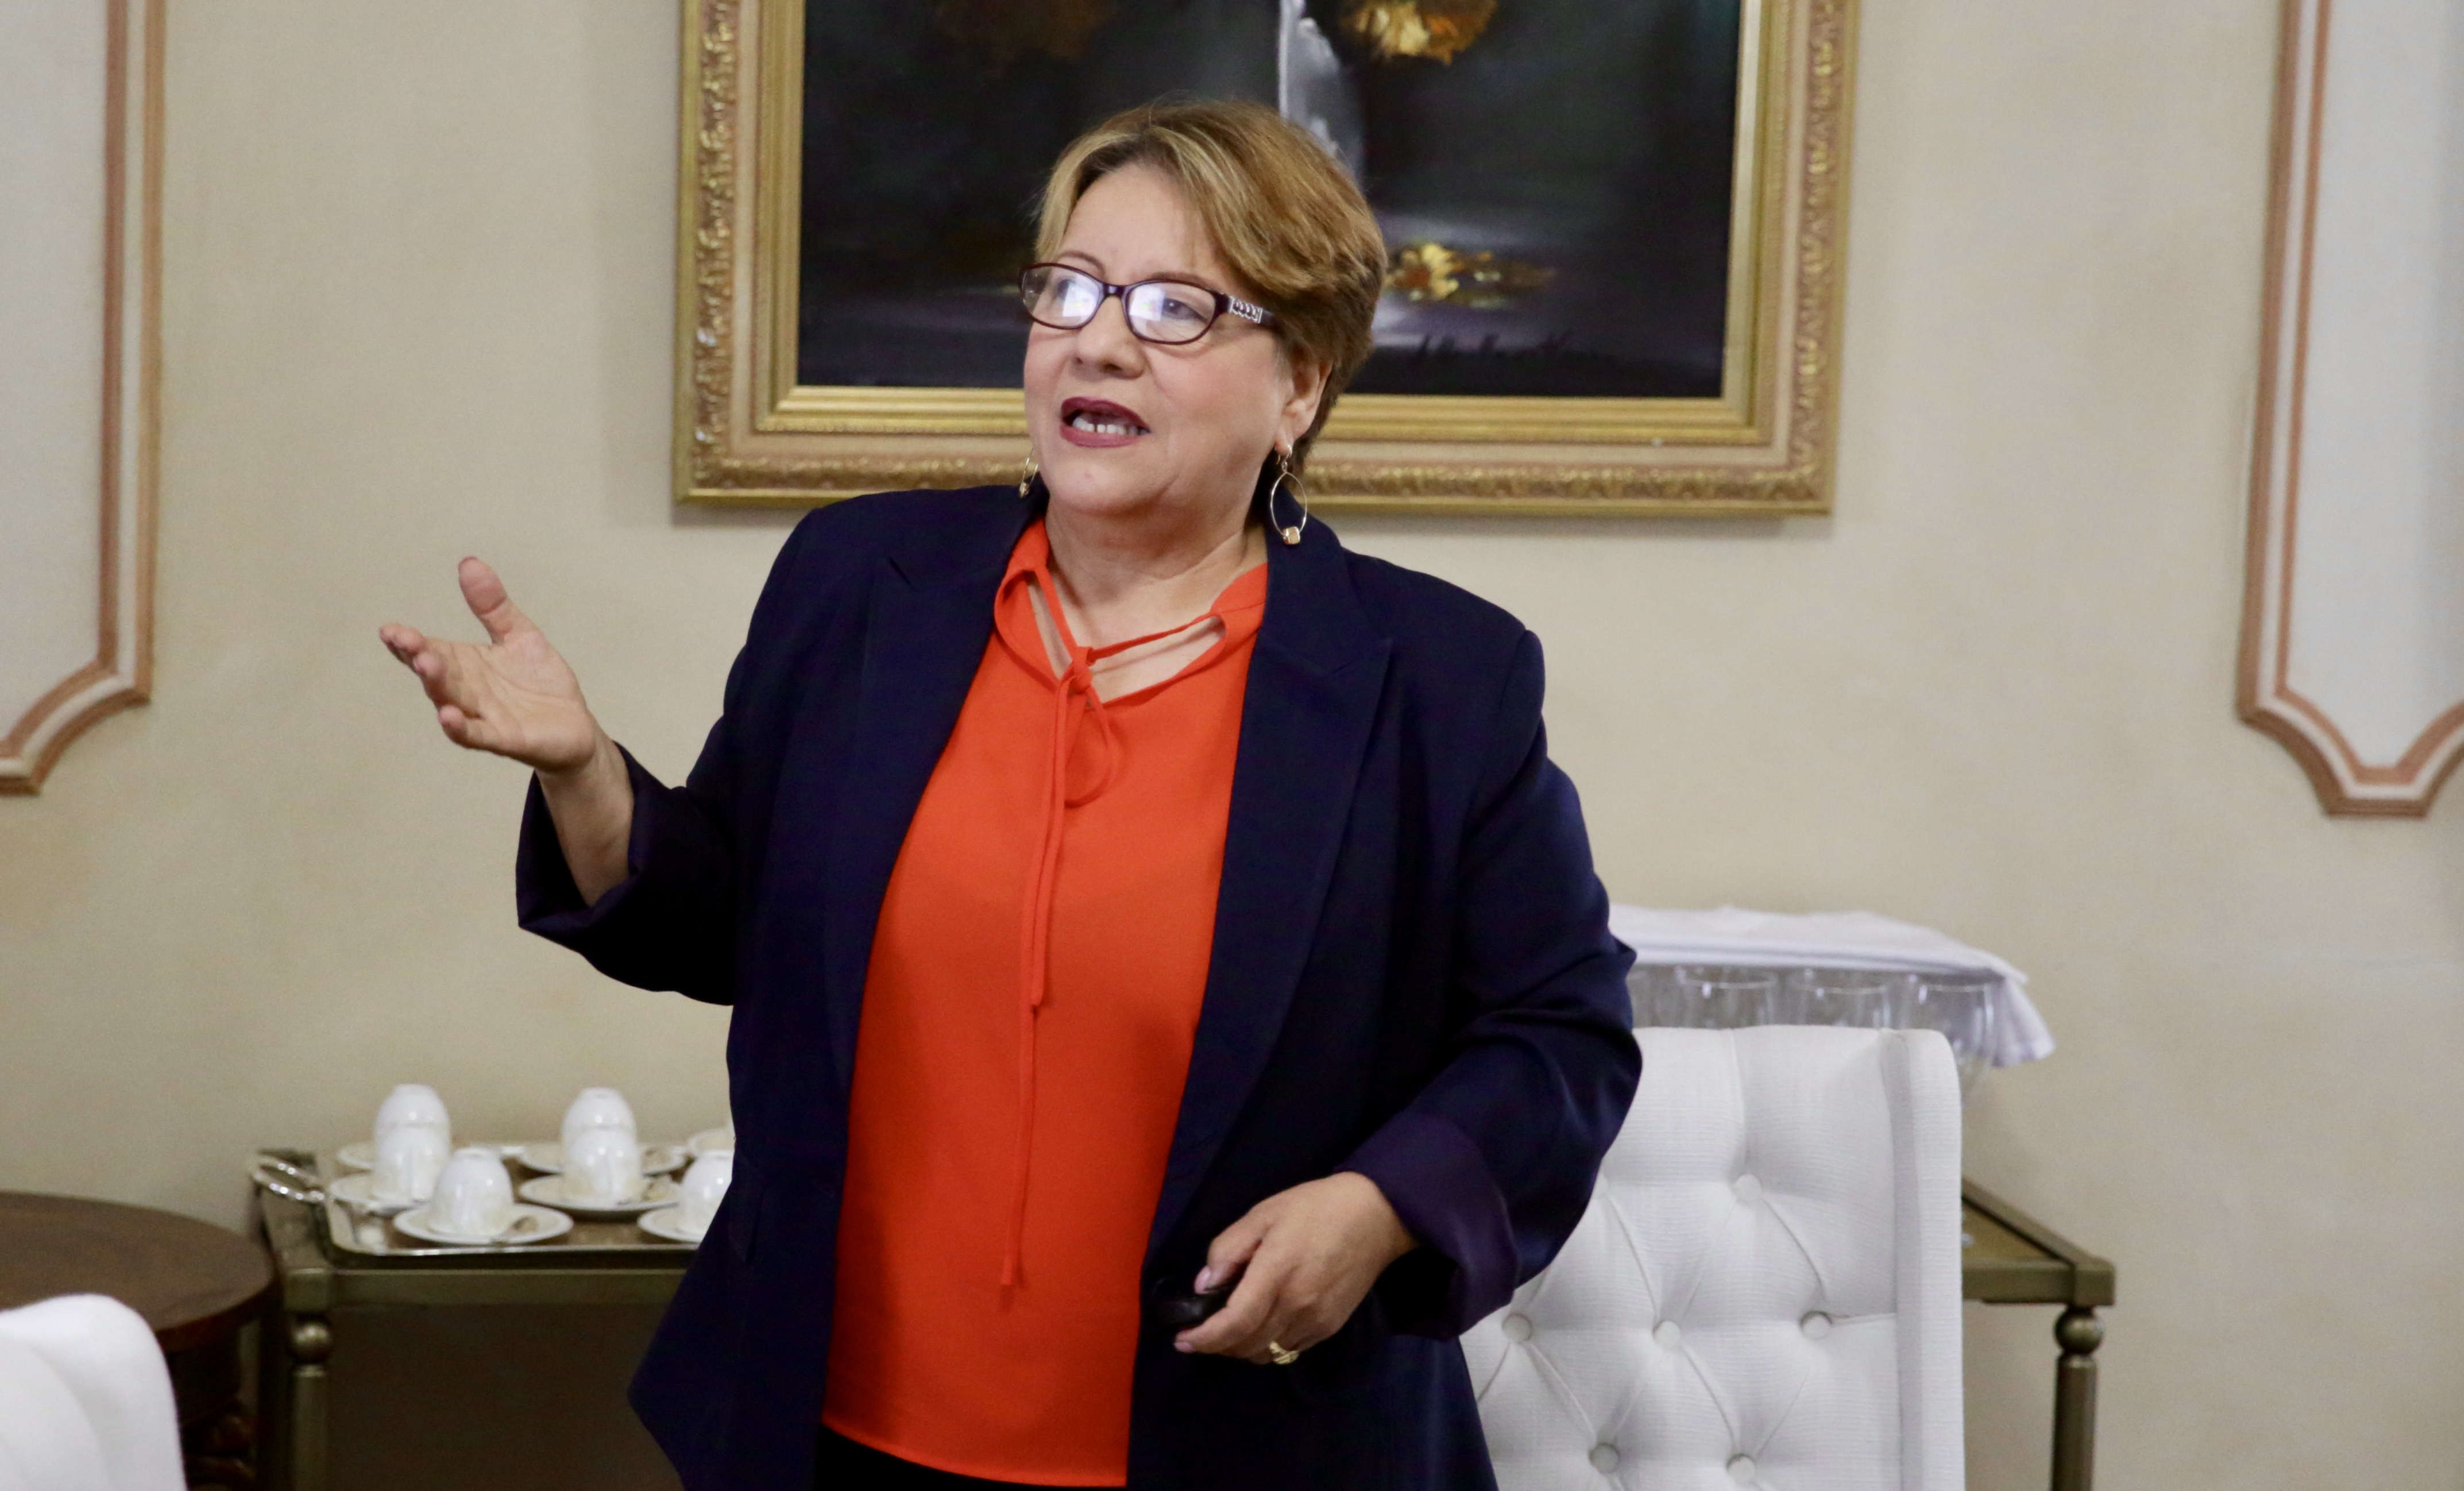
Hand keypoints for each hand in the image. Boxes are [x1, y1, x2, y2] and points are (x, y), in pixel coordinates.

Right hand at [378, 558, 600, 773]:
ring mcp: (483, 716)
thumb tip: (469, 562)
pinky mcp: (505, 739)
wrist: (576, 727)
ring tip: (424, 664)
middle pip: (436, 673)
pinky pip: (477, 735)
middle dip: (419, 656)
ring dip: (436, 684)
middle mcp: (466, 691)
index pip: (430, 650)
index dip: (408, 642)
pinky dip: (460, 727)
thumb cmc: (540, 683)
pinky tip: (447, 716)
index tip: (390, 629)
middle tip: (404, 640)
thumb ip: (494, 606)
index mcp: (465, 665)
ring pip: (451, 701)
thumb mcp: (519, 636)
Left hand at [1175, 1172, 1416, 1364]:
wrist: (1375, 1216)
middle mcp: (1297, 1305)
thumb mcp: (1262, 1214)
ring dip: (1241, 1348)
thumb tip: (1205, 1286)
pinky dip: (1268, 1345)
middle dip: (1217, 1345)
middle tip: (1201, 1331)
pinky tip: (1261, 1325)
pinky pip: (1289, 1350)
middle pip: (1247, 1345)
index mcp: (1276, 1273)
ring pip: (1267, 1354)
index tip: (1183, 1340)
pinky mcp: (1330, 1327)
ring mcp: (1316, 1320)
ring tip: (1229, 1329)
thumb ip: (1228, 1249)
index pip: (1234, 1323)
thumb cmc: (1314, 1208)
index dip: (1204, 1338)